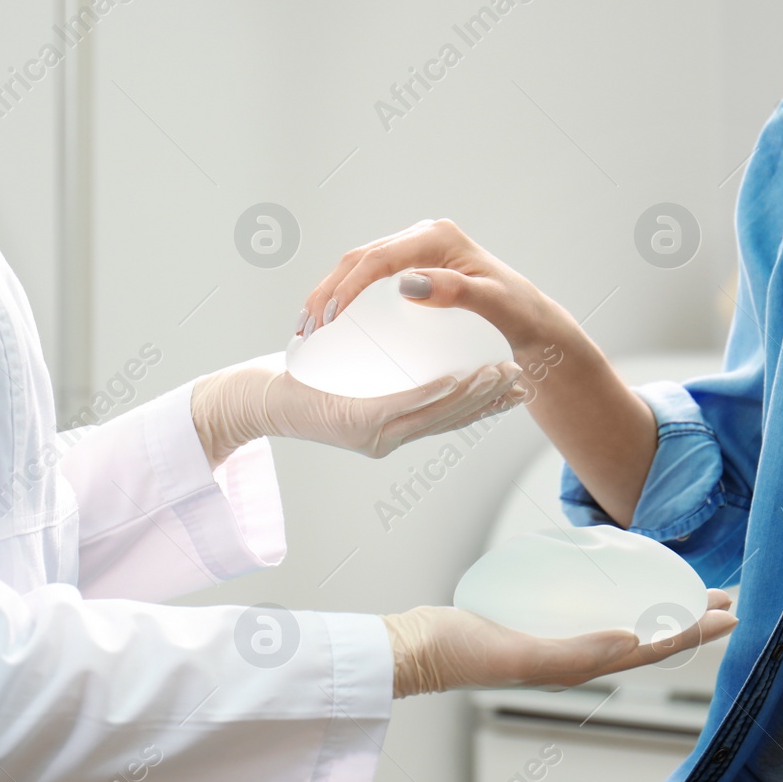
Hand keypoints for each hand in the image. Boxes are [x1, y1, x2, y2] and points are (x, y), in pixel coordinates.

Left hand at [190, 352, 525, 463]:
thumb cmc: (302, 380)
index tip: (519, 387)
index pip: (451, 417)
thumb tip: (410, 343)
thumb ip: (384, 367)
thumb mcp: (353, 373)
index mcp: (393, 429)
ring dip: (473, 395)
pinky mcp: (358, 424)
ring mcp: (375, 435)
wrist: (258, 397)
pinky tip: (458, 377)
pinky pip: (405, 405)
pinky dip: (435, 392)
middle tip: (523, 380)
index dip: (488, 405)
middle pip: (452, 419)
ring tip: (501, 374)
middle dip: (491, 401)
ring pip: (436, 413)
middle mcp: (389, 438)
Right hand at [296, 219, 568, 356]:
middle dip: (327, 291)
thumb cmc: (518, 315)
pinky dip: (344, 300)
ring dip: (329, 295)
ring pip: (358, 266)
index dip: (348, 286)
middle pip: (360, 258)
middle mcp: (423, 237)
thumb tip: (407, 284)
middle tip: (305, 328)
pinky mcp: (412, 269)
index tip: (328, 318)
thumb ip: (454, 292)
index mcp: (438, 238)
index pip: (380, 257)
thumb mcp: (493, 305)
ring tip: (306, 329)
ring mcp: (416, 252)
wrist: (530, 322)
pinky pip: (368, 280)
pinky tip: (327, 325)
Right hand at [382, 589, 736, 697]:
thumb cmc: (462, 652)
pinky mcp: (540, 618)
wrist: (417, 646)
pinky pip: (592, 604)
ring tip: (689, 592)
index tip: (728, 614)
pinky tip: (618, 576)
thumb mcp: (523, 654)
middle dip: (689, 619)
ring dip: (661, 607)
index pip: (650, 647)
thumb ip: (576, 652)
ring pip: (624, 619)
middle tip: (725, 600)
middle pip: (647, 634)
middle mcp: (577, 652)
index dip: (693, 631)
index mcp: (580, 664)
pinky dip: (619, 593)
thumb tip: (632, 639)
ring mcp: (560, 635)